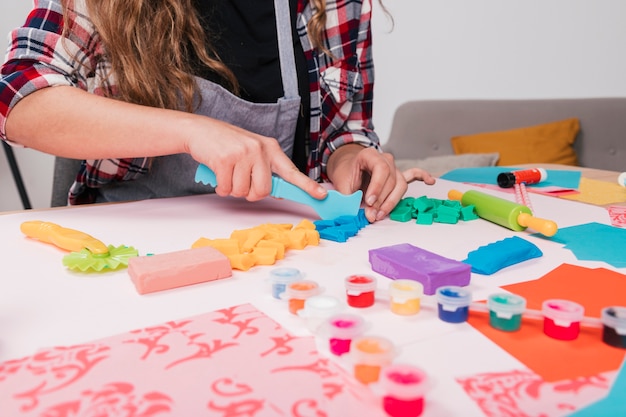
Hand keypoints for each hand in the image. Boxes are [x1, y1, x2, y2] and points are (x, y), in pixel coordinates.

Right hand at [185, 117, 326, 201]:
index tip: (321, 195)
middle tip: (240, 181)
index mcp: (270, 148)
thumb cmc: (227, 144)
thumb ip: (265, 169)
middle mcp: (260, 150)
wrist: (200, 130)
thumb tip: (277, 193)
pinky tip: (218, 173)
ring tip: (227, 172)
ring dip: (231, 189)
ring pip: (242, 192)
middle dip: (250, 193)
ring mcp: (243, 154)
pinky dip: (220, 187)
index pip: (291, 170)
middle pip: (263, 191)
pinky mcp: (225, 160)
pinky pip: (226, 189)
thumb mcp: (252, 151)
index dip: (307, 185)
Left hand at [326, 144, 434, 221]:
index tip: (369, 202)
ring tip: (382, 214)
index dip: (377, 187)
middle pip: (392, 181)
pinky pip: (412, 175)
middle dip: (382, 201)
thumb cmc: (345, 173)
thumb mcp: (342, 184)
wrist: (347, 166)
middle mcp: (385, 159)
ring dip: (392, 201)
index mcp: (370, 155)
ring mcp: (394, 168)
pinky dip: (422, 177)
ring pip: (400, 186)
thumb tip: (363, 214)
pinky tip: (430, 181)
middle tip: (372, 215)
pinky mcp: (397, 176)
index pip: (381, 169)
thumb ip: (351, 198)